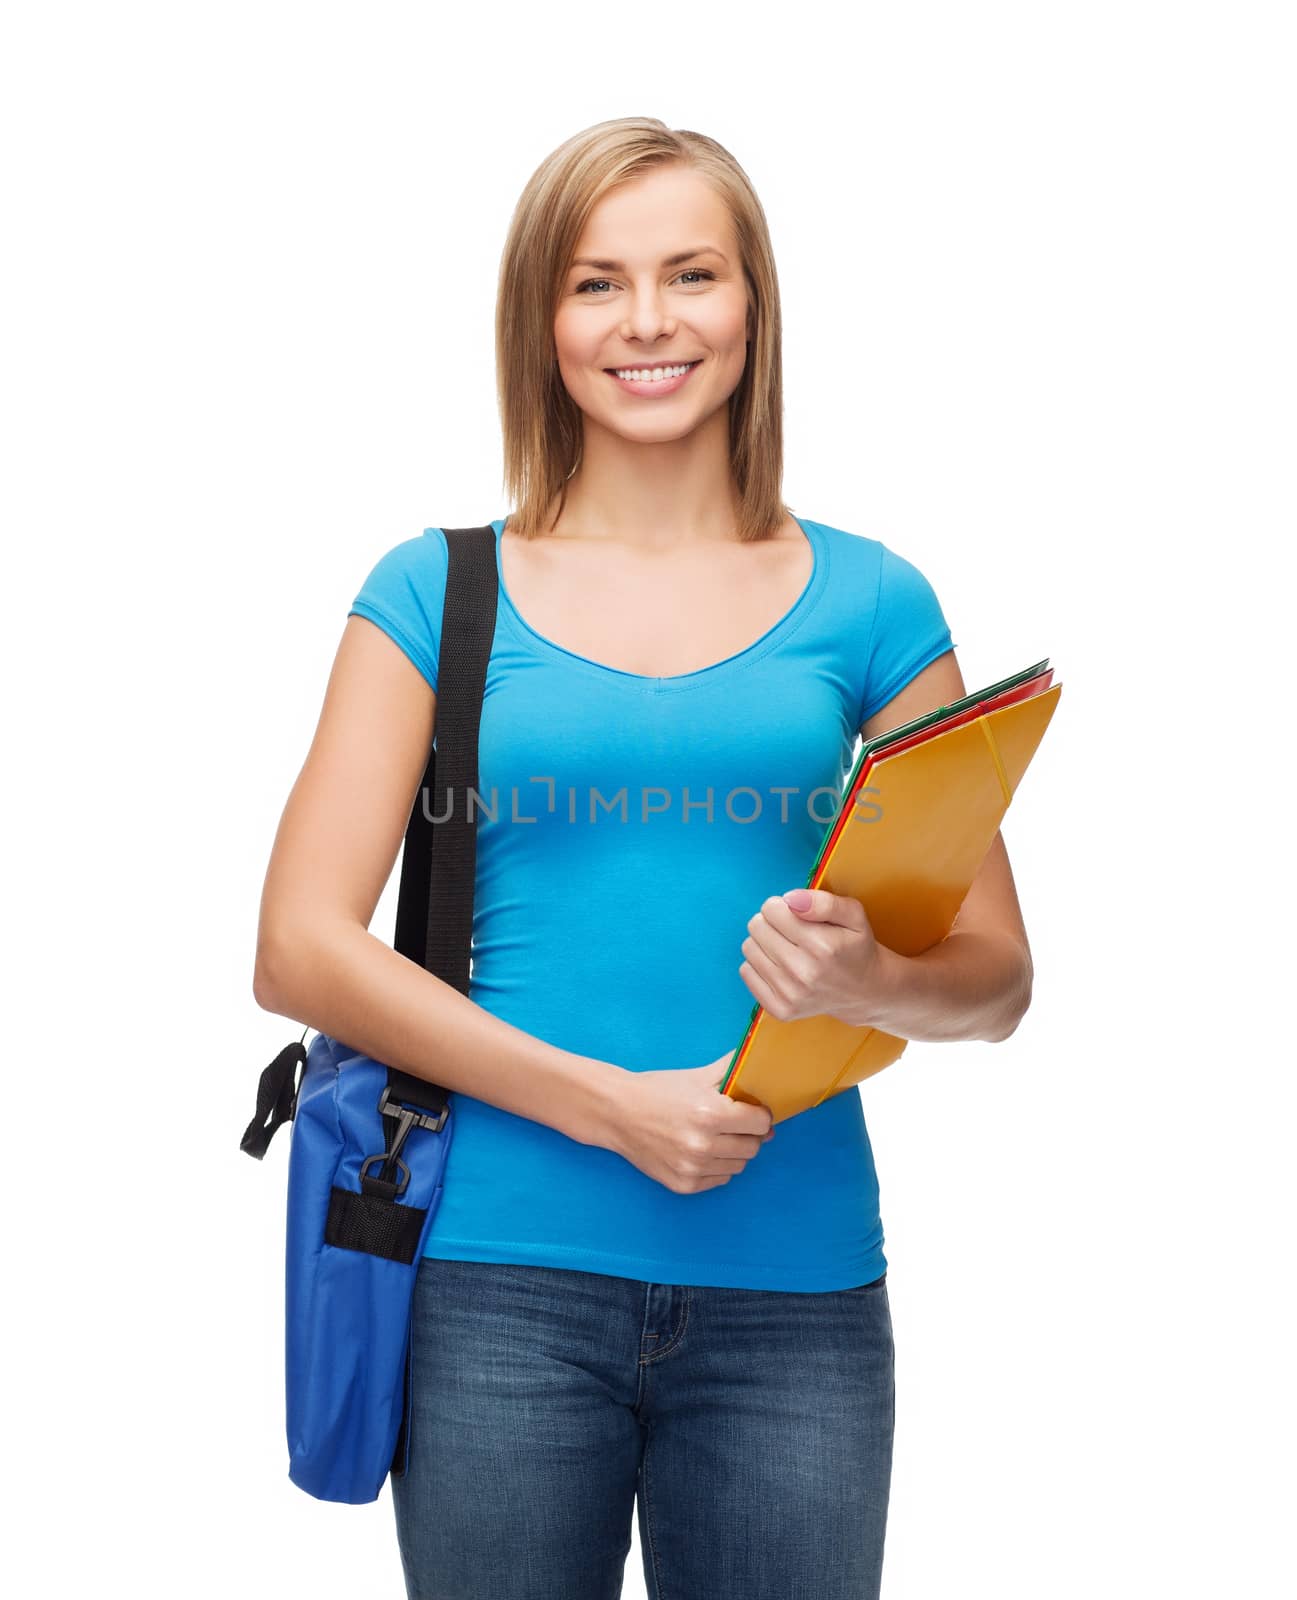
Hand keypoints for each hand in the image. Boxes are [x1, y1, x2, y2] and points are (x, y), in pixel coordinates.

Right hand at [608, 1054, 774, 1194]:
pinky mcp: (683, 1185)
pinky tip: (703, 1150)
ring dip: (734, 1151)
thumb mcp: (696, 1076)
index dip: (759, 1114)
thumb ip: (732, 1069)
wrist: (617, 1113)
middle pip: (753, 1147)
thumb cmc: (658, 1091)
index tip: (751, 1111)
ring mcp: (692, 1168)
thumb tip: (760, 1060)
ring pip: (739, 1165)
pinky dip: (717, 1166)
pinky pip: (721, 1179)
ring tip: (716, 1136)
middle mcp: (703, 1144)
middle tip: (735, 1123)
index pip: (761, 1122)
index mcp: (710, 1113)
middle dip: (749, 1134)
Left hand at [739, 887, 890, 1027]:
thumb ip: (824, 902)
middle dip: (771, 921)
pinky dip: (759, 964)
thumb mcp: (854, 915)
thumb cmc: (854, 947)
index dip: (782, 906)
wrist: (864, 991)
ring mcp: (791, 994)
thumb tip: (791, 900)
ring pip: (749, 947)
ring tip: (786, 947)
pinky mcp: (780, 1009)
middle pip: (757, 926)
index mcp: (822, 945)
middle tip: (790, 930)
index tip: (794, 913)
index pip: (772, 909)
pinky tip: (780, 965)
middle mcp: (804, 972)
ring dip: (764, 942)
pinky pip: (746, 971)